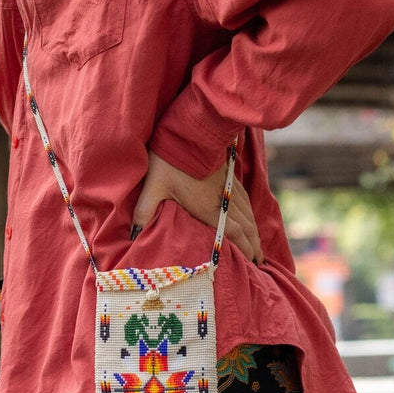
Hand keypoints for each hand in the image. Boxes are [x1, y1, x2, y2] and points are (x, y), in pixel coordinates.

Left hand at [131, 151, 262, 263]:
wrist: (188, 130)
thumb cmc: (169, 160)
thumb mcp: (153, 186)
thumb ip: (145, 210)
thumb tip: (133, 233)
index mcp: (207, 206)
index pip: (233, 232)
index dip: (245, 248)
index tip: (253, 262)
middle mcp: (223, 198)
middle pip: (246, 225)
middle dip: (254, 244)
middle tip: (260, 261)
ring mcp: (227, 185)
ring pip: (248, 211)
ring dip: (255, 230)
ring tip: (259, 245)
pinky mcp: (228, 174)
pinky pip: (245, 198)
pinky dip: (251, 211)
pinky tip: (251, 216)